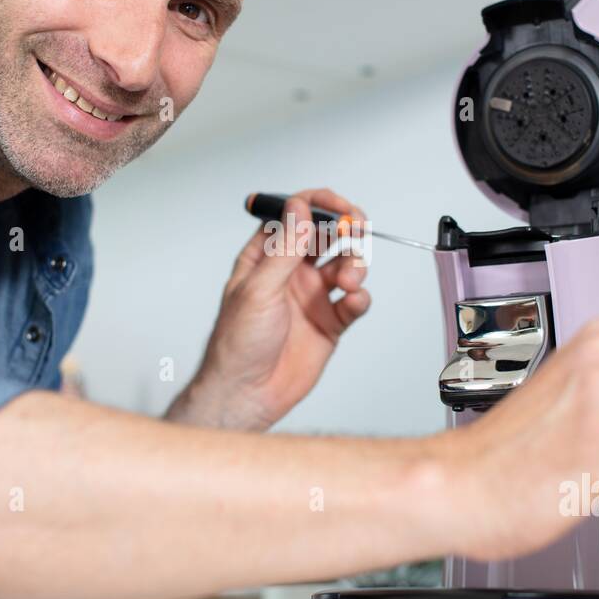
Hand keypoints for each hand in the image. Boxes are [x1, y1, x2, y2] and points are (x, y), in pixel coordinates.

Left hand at [166, 189, 371, 429]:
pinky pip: (354, 300)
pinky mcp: (330, 321)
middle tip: (358, 230)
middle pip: (327, 234)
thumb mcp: (259, 289)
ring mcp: (312, 295)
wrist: (248, 393)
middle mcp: (291, 271)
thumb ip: (284, 248)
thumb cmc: (238, 344)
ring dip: (355, 263)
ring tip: (349, 279)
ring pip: (346, 263)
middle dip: (347, 227)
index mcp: (266, 256)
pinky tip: (352, 301)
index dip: (321, 205)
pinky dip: (360, 297)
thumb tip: (299, 208)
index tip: (341, 209)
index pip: (296, 215)